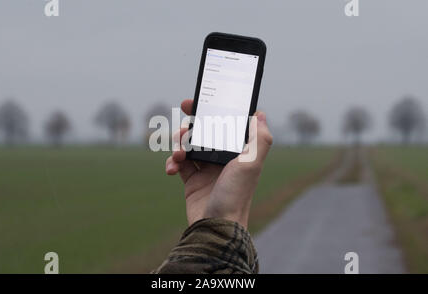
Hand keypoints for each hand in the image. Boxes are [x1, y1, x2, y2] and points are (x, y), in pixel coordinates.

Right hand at [166, 99, 272, 228]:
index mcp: (238, 151)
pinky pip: (178, 163)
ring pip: (189, 145)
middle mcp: (223, 158)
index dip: (213, 110)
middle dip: (193, 122)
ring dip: (180, 143)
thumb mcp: (252, 164)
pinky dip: (172, 162)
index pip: (225, 123)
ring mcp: (207, 169)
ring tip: (179, 153)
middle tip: (185, 112)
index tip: (200, 101)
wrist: (216, 226)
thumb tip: (260, 114)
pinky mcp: (192, 180)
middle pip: (204, 131)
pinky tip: (172, 169)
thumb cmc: (236, 195)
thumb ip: (260, 138)